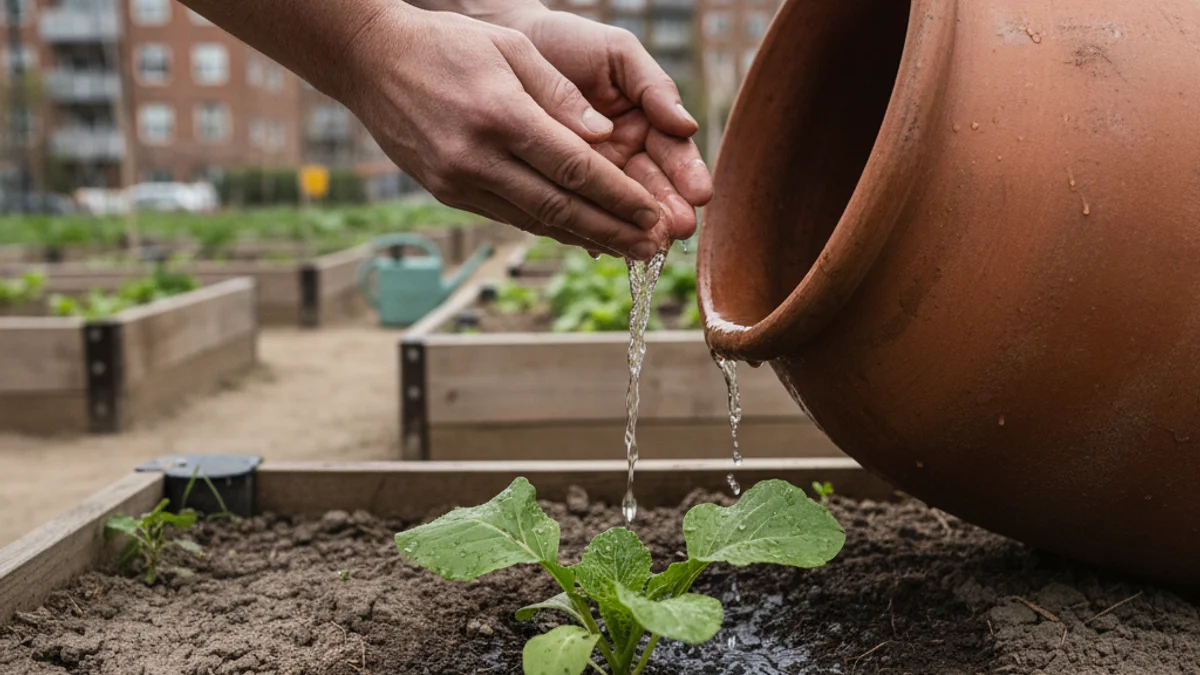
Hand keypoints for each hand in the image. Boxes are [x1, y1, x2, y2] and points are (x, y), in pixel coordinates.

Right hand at [341, 6, 667, 259]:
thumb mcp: (512, 48)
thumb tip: (607, 138)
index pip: (575, 168)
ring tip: (630, 252)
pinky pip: (511, 216)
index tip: (654, 214)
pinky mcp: (448, 193)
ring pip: (536, 220)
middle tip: (655, 249)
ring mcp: (459, 181)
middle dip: (613, 231)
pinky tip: (582, 236)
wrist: (371, 61)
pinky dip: (550, 229)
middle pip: (561, 206)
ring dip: (587, 239)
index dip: (620, 197)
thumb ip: (561, 95)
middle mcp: (478, 158)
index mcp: (502, 115)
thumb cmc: (449, 45)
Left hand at [500, 9, 713, 241]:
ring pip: (618, 208)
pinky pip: (577, 212)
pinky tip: (600, 245)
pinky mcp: (562, 187)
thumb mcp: (619, 54)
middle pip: (652, 188)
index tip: (700, 194)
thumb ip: (653, 86)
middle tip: (679, 229)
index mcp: (647, 124)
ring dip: (635, 228)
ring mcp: (594, 174)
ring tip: (649, 245)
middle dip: (668, 210)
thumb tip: (687, 125)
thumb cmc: (572, 43)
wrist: (515, 44)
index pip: (674, 155)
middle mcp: (625, 155)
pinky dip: (590, 230)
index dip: (687, 174)